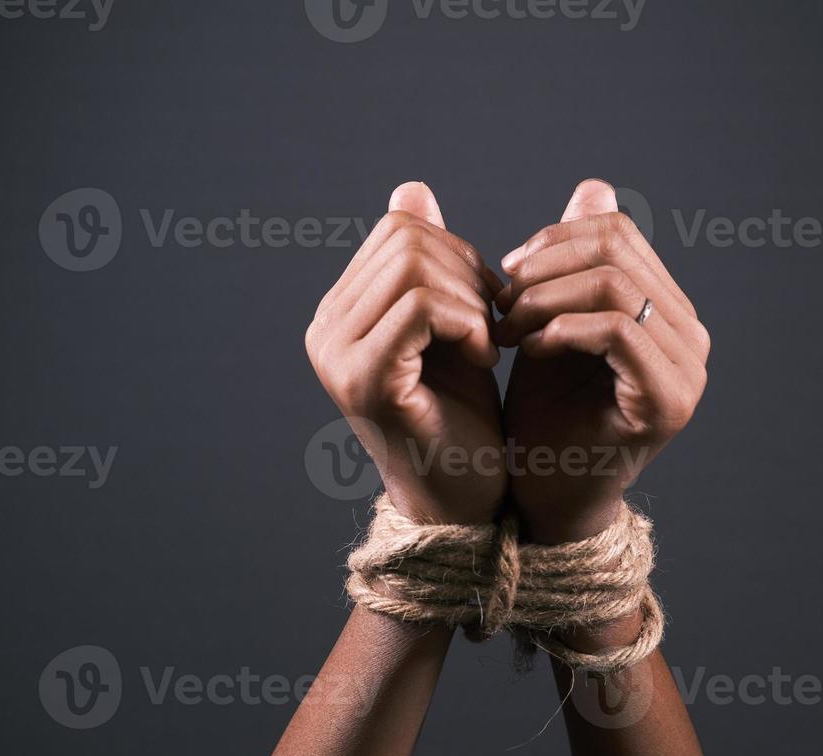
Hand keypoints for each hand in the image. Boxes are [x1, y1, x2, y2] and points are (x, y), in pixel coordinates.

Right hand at [305, 182, 505, 525]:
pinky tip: (486, 360)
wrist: (466, 498)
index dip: (459, 250)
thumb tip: (412, 190)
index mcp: (340, 310)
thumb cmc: (463, 415)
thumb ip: (432, 263)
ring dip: (473, 300)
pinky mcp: (366, 381)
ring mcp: (337, 355)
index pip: (399, 228)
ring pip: (415, 267)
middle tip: (498, 321)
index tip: (490, 299)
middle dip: (468, 270)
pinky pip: (424, 307)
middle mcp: (325, 329)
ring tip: (490, 344)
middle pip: (406, 237)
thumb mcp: (452, 324)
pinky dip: (470, 324)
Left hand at [495, 180, 710, 542]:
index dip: (555, 239)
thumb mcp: (553, 320)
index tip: (508, 272)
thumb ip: (574, 261)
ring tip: (508, 327)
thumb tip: (594, 188)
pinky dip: (563, 329)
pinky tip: (531, 348)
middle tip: (500, 298)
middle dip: (546, 266)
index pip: (620, 233)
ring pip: (616, 286)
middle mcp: (691, 337)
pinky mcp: (669, 402)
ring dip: (546, 298)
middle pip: (619, 251)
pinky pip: (616, 331)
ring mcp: (687, 371)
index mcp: (668, 311)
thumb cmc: (546, 413)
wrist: (545, 494)